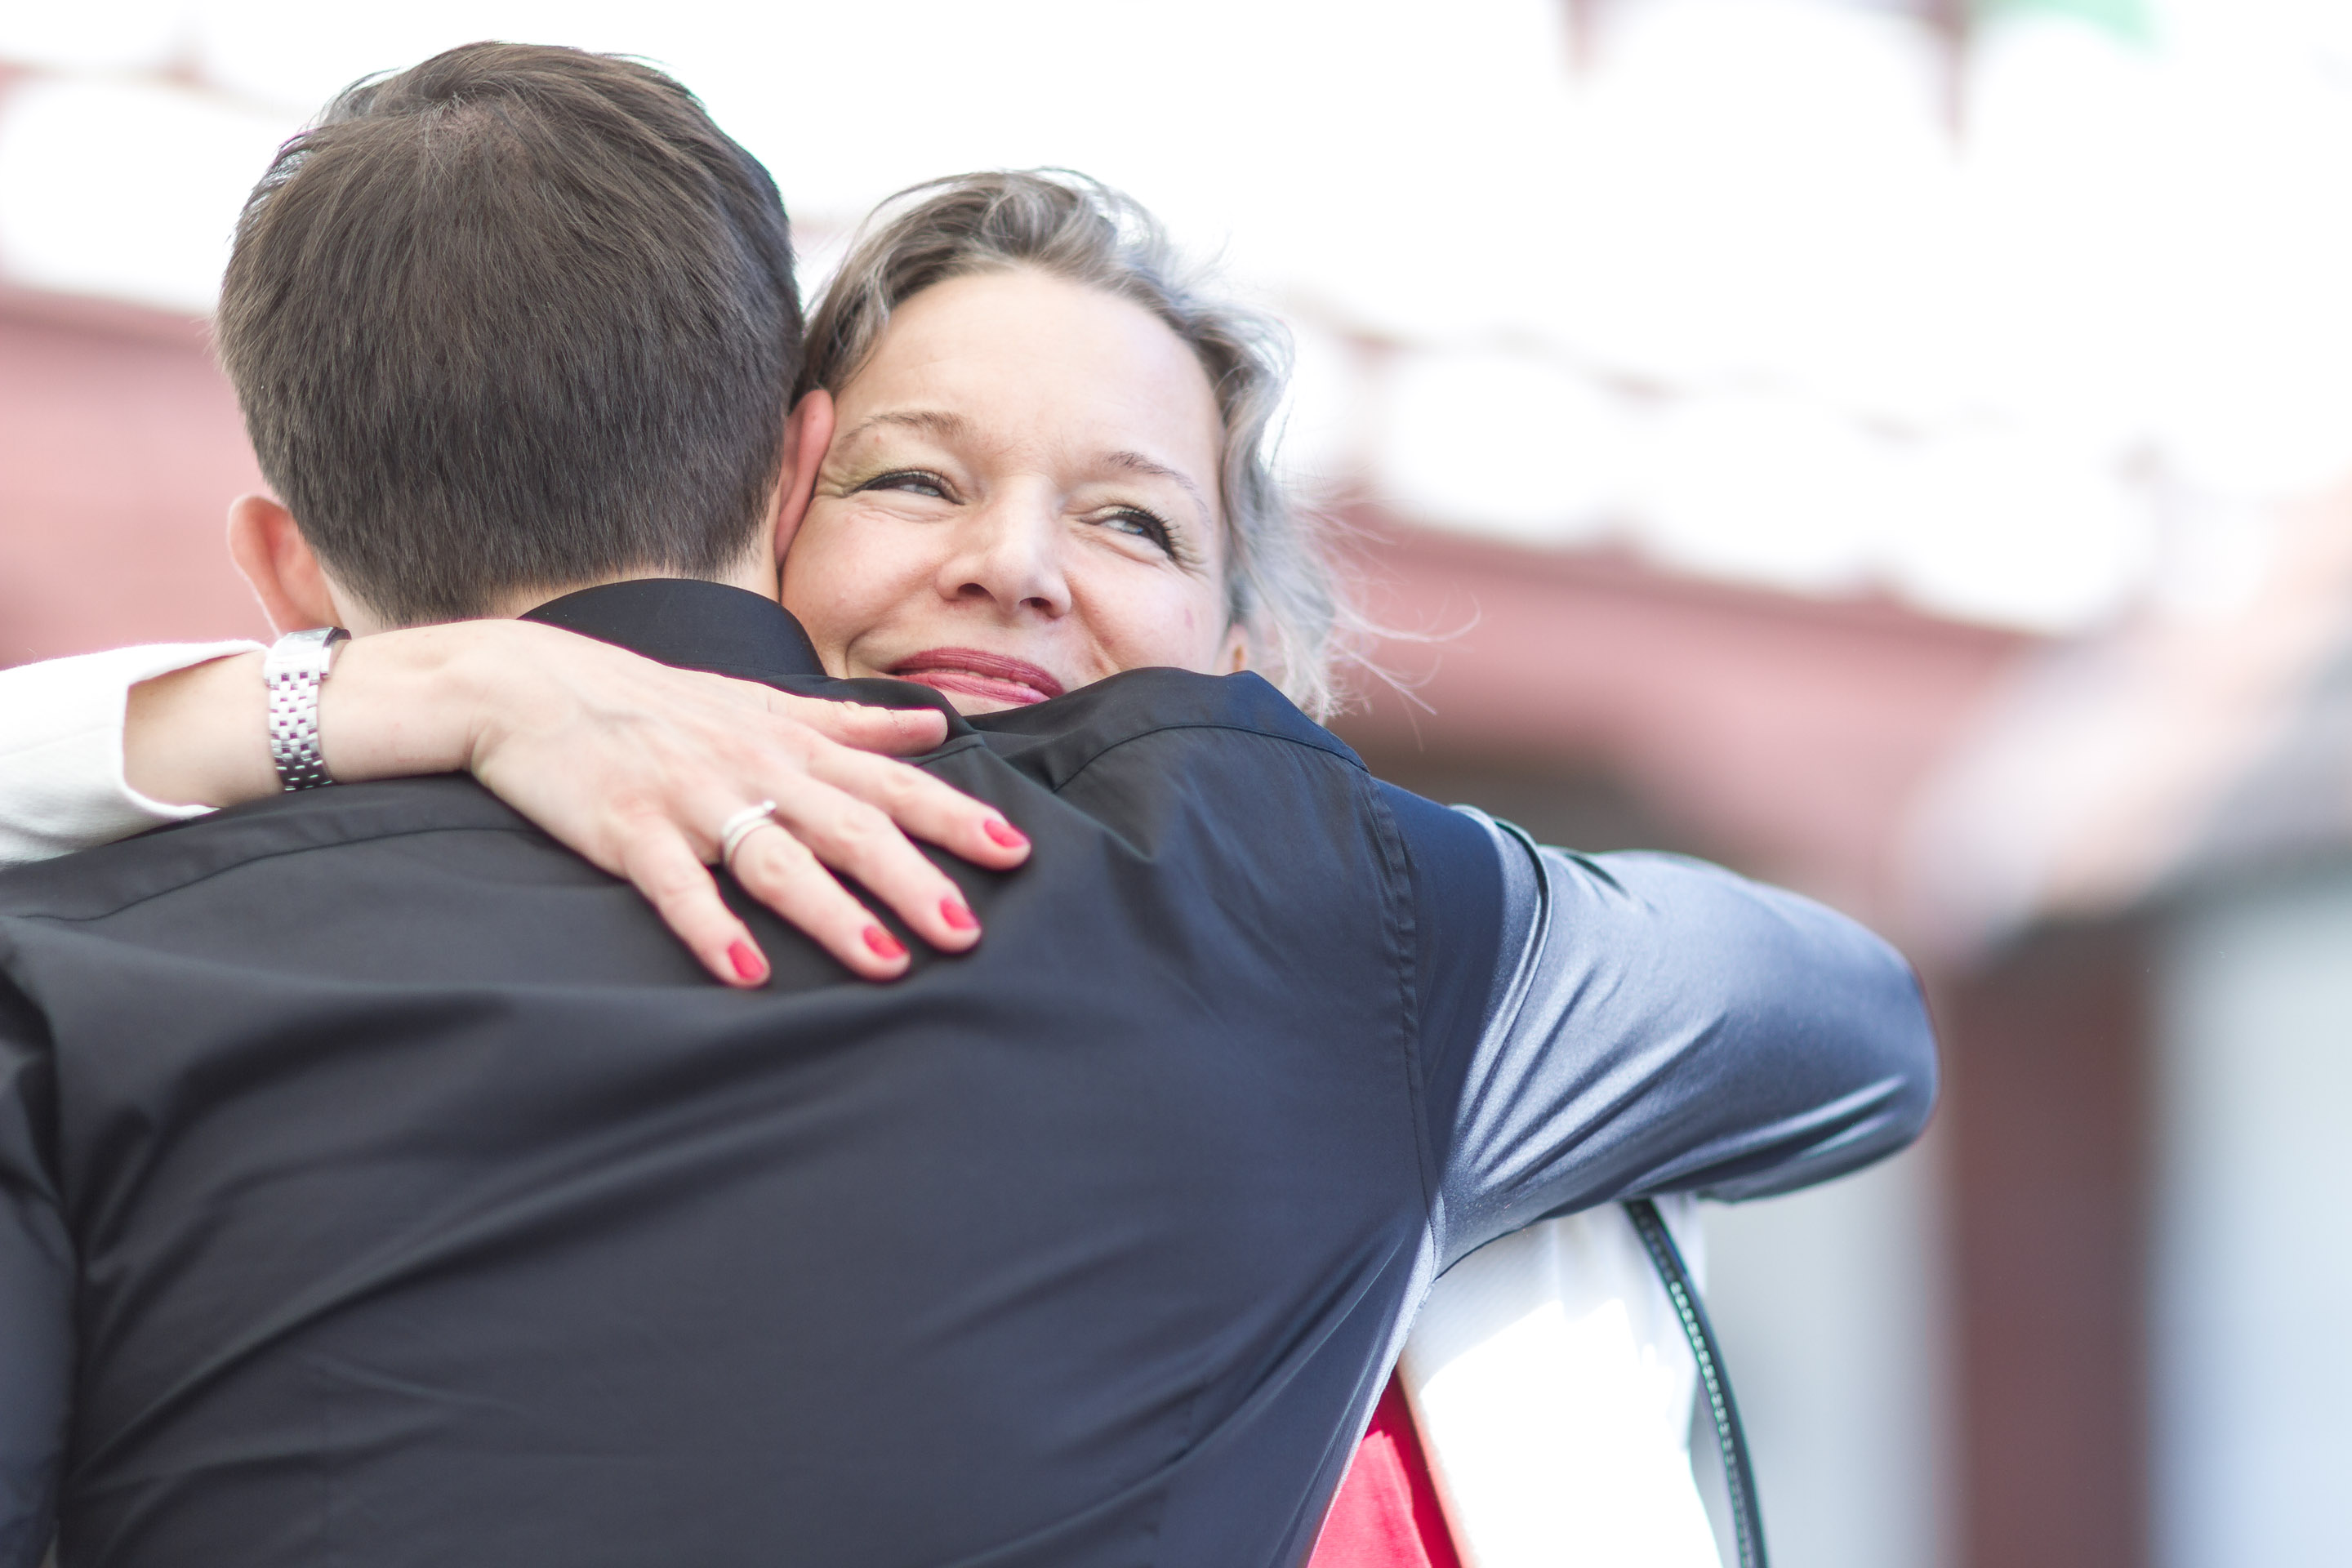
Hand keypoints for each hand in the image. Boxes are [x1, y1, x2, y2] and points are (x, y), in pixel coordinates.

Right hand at [266, 620, 1018, 984]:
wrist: (528, 682)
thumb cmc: (655, 700)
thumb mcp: (761, 701)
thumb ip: (850, 723)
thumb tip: (931, 725)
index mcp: (789, 743)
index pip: (889, 784)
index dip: (952, 818)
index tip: (1014, 851)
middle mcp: (753, 769)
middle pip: (848, 828)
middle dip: (911, 879)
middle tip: (967, 931)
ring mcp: (690, 801)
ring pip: (776, 860)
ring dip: (833, 914)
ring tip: (885, 964)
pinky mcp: (628, 831)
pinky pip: (678, 886)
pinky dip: (712, 928)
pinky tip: (747, 971)